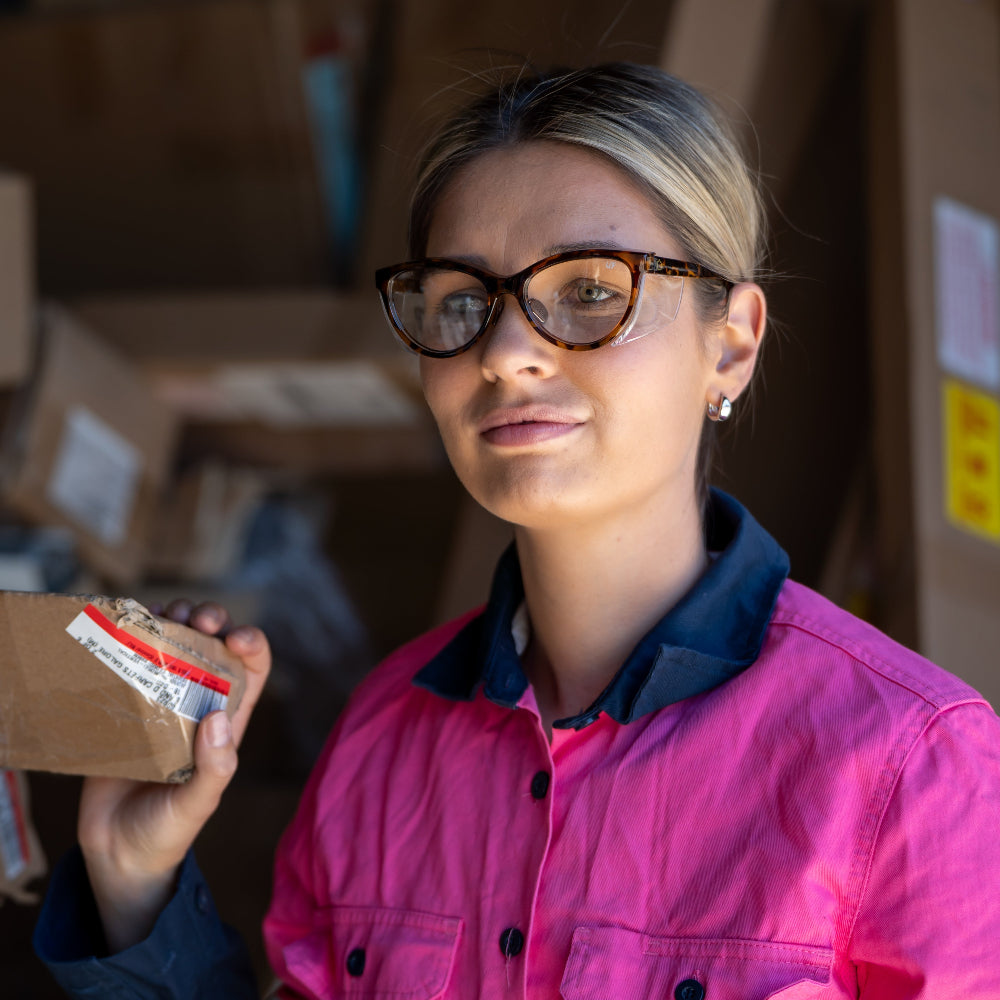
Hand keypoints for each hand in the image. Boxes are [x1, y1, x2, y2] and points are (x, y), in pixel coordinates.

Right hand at [77, 600, 270, 952]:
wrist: (116, 853)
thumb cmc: (167, 833)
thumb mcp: (198, 804)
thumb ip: (215, 768)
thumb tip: (219, 717)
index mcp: (228, 719)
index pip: (252, 667)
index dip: (251, 643)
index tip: (234, 637)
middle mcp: (198, 701)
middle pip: (212, 644)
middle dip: (209, 619)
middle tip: (195, 617)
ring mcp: (159, 700)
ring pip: (173, 643)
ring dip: (173, 619)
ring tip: (163, 613)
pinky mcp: (123, 705)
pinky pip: (130, 659)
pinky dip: (130, 636)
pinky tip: (123, 625)